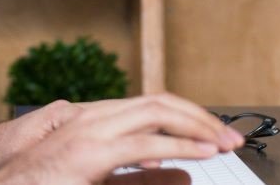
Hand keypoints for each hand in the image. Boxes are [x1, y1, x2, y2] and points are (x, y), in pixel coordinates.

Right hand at [0, 94, 244, 184]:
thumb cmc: (48, 184)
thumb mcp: (104, 180)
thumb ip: (142, 176)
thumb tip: (183, 174)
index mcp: (97, 121)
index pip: (153, 105)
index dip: (189, 115)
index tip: (215, 132)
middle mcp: (95, 118)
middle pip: (161, 102)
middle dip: (201, 117)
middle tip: (231, 137)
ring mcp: (92, 131)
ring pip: (157, 113)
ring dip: (198, 126)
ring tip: (224, 142)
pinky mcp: (91, 153)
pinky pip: (146, 143)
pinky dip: (181, 145)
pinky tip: (203, 153)